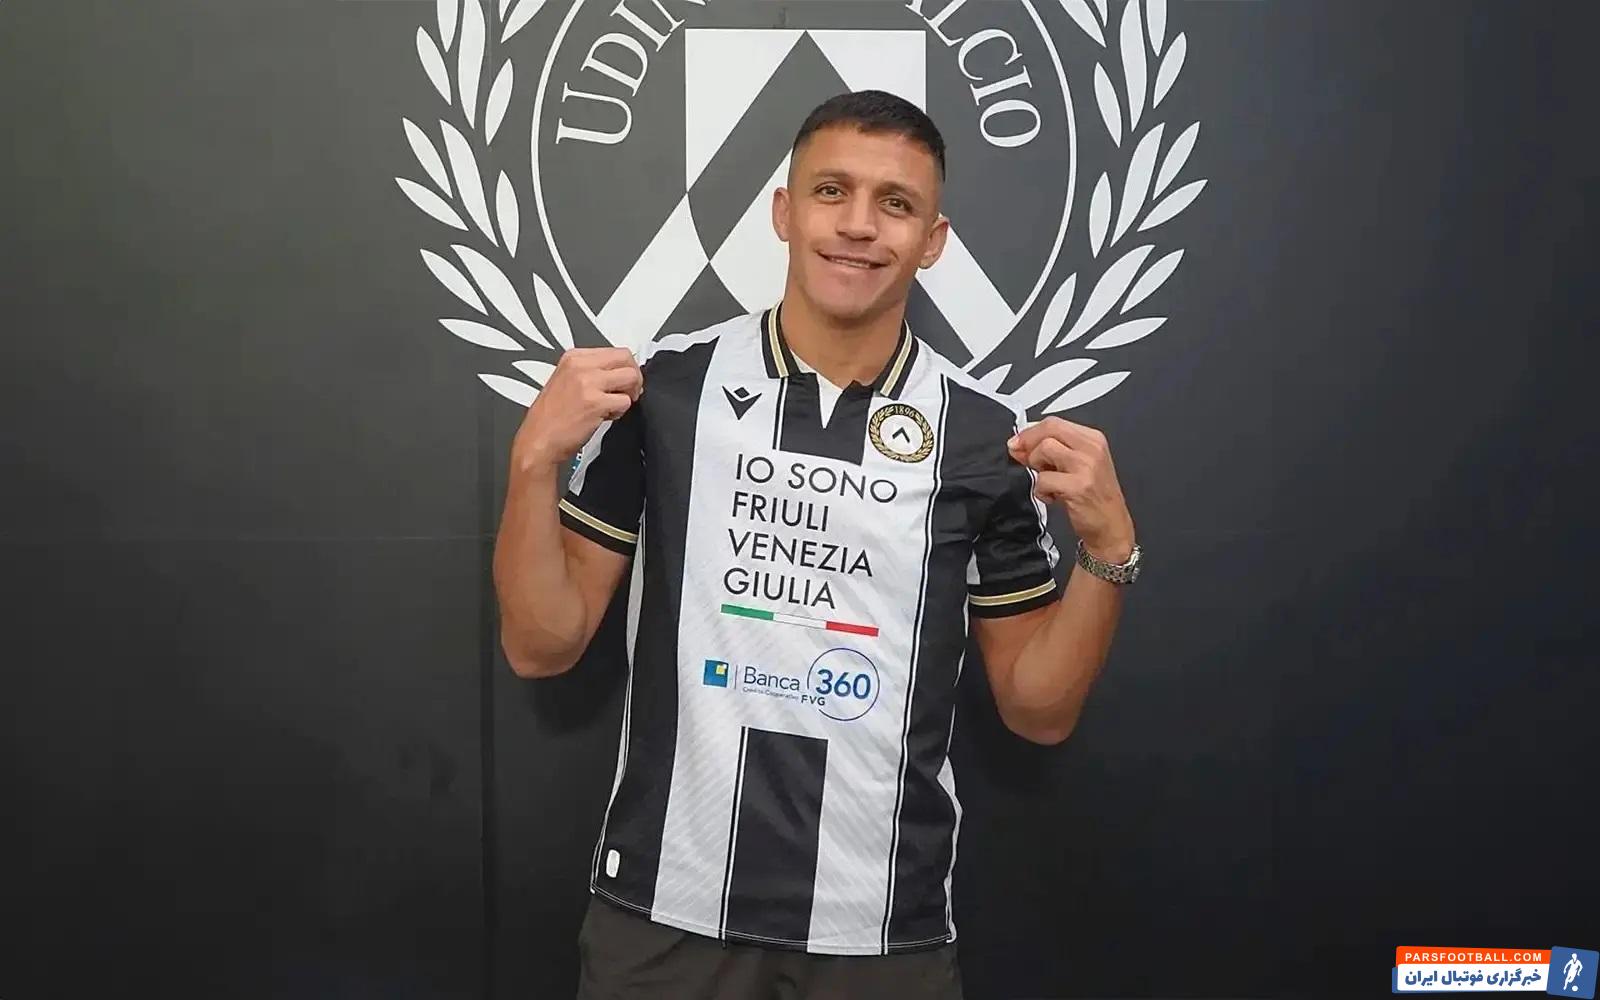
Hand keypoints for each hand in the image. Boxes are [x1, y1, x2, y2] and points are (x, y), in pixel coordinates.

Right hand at [511, 347, 642, 472]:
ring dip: (629, 394)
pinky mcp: (595, 403)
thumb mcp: (565, 380)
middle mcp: (580, 365)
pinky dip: (620, 412)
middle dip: (634, 377)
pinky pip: (625, 401)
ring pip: (631, 377)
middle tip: (629, 392)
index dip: (625, 367)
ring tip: (614, 406)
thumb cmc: (550, 417)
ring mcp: (588, 382)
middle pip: (626, 358)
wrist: (538, 440)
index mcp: (573, 357)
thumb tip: (618, 372)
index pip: (614, 351)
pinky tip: (606, 417)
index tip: (623, 381)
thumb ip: (590, 372)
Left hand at [1007, 416, 1135, 561]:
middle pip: (1049, 429)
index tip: (1018, 443)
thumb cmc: (1093, 497)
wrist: (1111, 525)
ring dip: (1037, 466)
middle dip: (1029, 443)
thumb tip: (1018, 444)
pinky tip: (1053, 497)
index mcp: (1093, 439)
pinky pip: (1043, 479)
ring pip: (1045, 449)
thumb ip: (1050, 452)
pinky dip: (1041, 490)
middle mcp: (1092, 449)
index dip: (1030, 432)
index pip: (1054, 422)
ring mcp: (1086, 466)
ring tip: (1047, 481)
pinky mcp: (1078, 486)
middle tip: (1025, 460)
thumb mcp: (1076, 467)